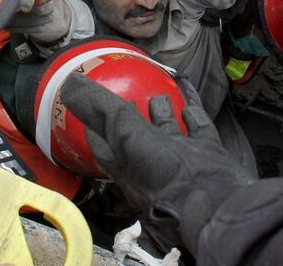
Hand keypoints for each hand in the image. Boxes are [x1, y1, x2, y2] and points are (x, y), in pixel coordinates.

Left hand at [60, 74, 253, 255]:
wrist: (213, 200)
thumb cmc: (163, 173)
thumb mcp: (125, 136)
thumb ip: (101, 110)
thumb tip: (69, 83)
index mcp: (126, 164)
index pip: (104, 143)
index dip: (96, 124)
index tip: (90, 104)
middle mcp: (151, 163)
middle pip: (138, 134)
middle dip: (132, 114)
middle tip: (129, 91)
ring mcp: (181, 158)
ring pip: (169, 129)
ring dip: (163, 111)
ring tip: (159, 93)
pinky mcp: (207, 153)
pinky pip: (198, 124)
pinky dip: (193, 107)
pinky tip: (189, 93)